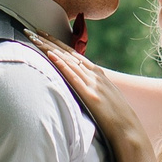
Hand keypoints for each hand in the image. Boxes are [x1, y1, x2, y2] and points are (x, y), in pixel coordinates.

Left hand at [34, 34, 149, 156]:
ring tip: (34, 38)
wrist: (129, 131)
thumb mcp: (104, 95)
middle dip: (48, 41)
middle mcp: (95, 74)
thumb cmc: (116, 117)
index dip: (56, 42)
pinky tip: (51, 56)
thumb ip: (91, 86)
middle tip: (31, 30)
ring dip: (49, 48)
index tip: (42, 33)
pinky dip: (62, 65)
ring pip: (67, 61)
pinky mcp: (91, 96)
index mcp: (97, 73)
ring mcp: (93, 84)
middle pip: (67, 53)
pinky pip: (73, 77)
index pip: (73, 53)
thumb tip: (77, 84)